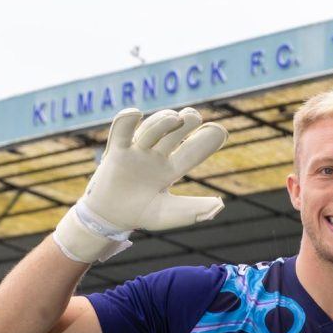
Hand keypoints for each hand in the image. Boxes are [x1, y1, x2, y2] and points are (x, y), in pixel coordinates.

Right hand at [53, 107, 226, 262]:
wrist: (110, 219)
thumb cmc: (141, 214)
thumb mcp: (169, 214)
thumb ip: (194, 210)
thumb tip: (220, 204)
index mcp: (172, 169)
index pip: (193, 151)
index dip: (208, 140)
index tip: (222, 131)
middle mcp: (157, 156)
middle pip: (175, 133)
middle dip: (187, 122)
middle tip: (194, 117)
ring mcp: (137, 151)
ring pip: (151, 129)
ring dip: (162, 122)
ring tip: (175, 118)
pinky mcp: (116, 151)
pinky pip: (120, 131)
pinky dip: (126, 120)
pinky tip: (135, 113)